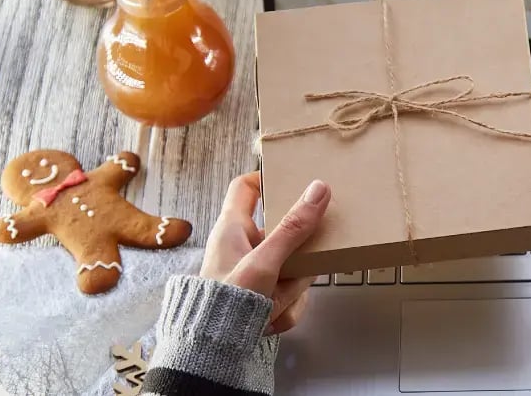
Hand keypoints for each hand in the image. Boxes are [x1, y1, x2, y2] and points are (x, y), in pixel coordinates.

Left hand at [200, 172, 330, 333]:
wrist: (211, 352)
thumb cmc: (225, 303)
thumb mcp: (264, 262)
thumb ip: (293, 228)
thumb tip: (319, 188)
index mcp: (232, 228)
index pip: (246, 187)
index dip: (267, 178)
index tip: (296, 181)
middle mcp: (243, 247)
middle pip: (285, 234)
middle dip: (297, 257)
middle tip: (301, 262)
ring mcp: (255, 273)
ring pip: (293, 267)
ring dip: (290, 289)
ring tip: (273, 301)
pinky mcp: (263, 297)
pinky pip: (291, 294)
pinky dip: (286, 308)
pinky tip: (271, 318)